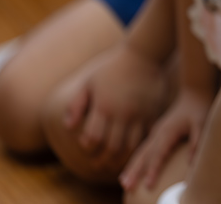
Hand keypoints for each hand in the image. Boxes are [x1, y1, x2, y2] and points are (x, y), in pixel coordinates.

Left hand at [64, 42, 167, 165]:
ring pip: (130, 146)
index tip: (86, 147)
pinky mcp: (152, 113)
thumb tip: (68, 126)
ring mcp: (139, 114)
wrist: (143, 55)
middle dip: (102, 160)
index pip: (93, 137)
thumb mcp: (89, 82)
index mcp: (104, 106)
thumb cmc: (112, 68)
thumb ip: (76, 105)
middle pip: (111, 147)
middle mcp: (122, 113)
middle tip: (97, 165)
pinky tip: (132, 150)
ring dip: (120, 159)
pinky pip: (146, 136)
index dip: (88, 147)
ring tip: (113, 163)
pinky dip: (138, 147)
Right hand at [120, 87, 212, 191]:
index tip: (148, 185)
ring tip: (123, 182)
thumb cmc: (199, 109)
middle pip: (144, 155)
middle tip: (127, 186)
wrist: (194, 94)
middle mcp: (159, 133)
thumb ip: (196, 142)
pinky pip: (144, 148)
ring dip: (132, 167)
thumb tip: (191, 163)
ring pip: (141, 152)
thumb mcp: (202, 124)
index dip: (153, 170)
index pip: (159, 154)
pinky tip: (132, 169)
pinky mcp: (157, 133)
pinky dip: (136, 160)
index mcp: (168, 132)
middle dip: (135, 172)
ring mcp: (156, 133)